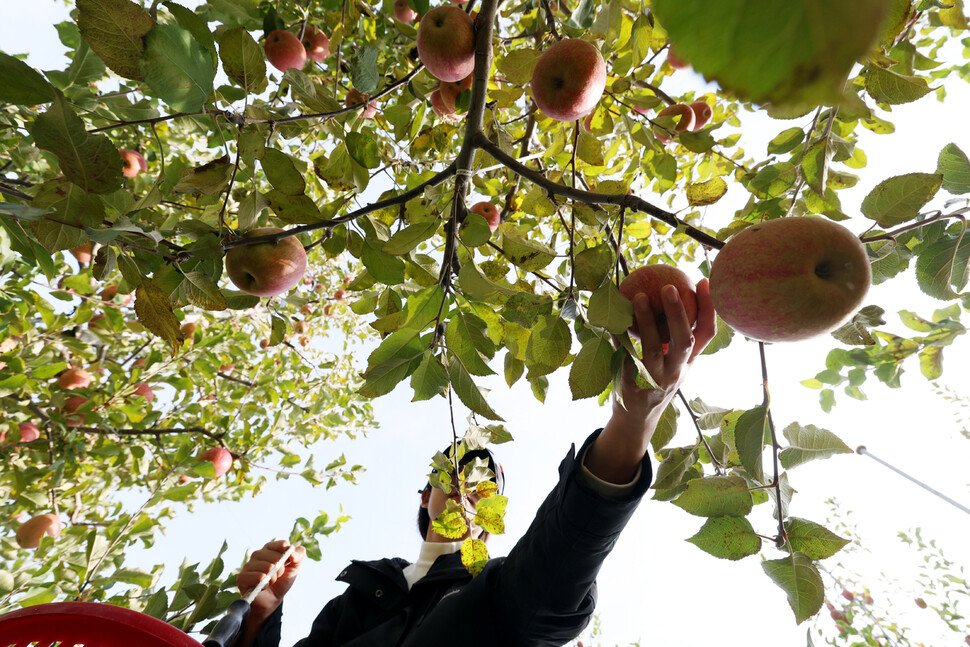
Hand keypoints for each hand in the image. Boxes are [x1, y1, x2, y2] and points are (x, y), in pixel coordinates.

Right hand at [236, 540, 305, 620]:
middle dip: (281, 570)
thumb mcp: (294, 568)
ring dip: (273, 578)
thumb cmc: (282, 581)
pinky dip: (264, 584)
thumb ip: (298, 556)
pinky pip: (258, 577)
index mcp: (270, 548)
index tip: (289, 562)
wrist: (272, 600)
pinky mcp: (242, 577)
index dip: (288, 555)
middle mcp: (257, 554)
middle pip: (275, 557)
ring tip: (270, 582)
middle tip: (277, 576)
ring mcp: (248, 565)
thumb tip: (292, 554)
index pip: (282, 544)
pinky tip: (263, 586)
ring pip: (267, 567)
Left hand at [613, 278, 716, 429]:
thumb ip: (674, 336)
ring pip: (652, 348)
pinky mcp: (632, 385)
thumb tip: (671, 290)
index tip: (703, 282)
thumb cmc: (656, 379)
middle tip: (669, 288)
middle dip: (678, 314)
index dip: (708, 308)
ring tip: (639, 297)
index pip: (706, 334)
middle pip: (684, 342)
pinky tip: (612, 318)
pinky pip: (624, 356)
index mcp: (688, 361)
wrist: (637, 418)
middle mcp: (676, 371)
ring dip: (646, 321)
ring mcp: (655, 380)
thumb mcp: (672, 361)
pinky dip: (618, 336)